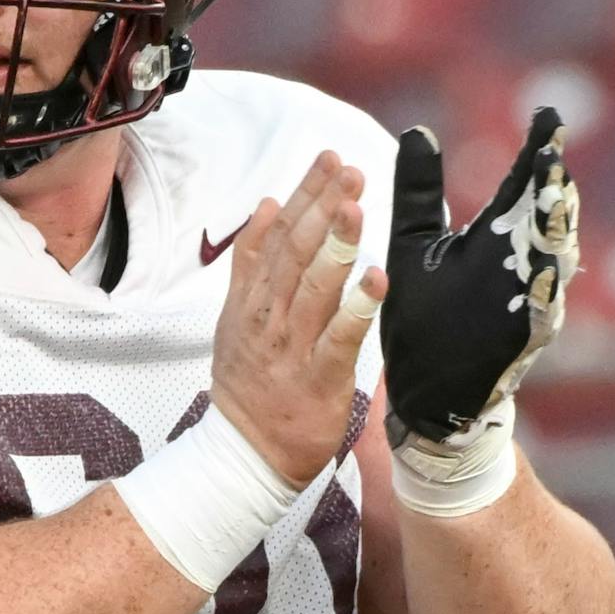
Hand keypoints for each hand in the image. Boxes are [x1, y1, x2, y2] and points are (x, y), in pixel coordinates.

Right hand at [211, 150, 386, 487]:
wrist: (245, 455)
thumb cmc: (250, 384)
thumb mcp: (236, 317)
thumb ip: (252, 263)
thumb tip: (268, 205)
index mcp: (251, 299)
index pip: (276, 234)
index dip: (302, 194)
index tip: (328, 158)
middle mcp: (267, 316)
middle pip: (294, 251)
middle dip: (321, 206)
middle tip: (348, 169)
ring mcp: (290, 347)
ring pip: (312, 287)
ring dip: (334, 244)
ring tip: (356, 206)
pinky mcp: (317, 379)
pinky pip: (339, 339)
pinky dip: (356, 308)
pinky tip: (377, 280)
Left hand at [381, 107, 579, 444]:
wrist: (430, 391)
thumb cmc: (426, 313)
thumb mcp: (415, 244)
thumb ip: (420, 191)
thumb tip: (418, 130)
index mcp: (496, 238)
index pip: (521, 186)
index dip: (536, 153)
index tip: (548, 116)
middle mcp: (518, 267)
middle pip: (545, 220)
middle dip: (552, 190)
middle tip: (553, 154)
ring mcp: (524, 305)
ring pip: (550, 266)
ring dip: (553, 237)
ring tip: (552, 204)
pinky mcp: (516, 343)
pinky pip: (536, 317)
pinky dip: (542, 297)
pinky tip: (545, 276)